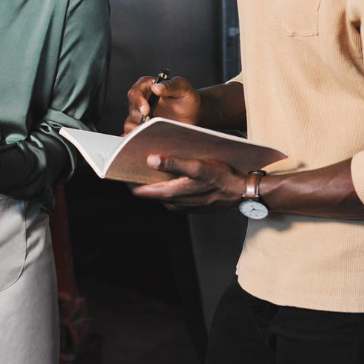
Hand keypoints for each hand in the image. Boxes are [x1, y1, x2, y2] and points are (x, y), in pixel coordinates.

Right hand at [123, 75, 201, 133]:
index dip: (138, 101)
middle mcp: (142, 100)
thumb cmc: (187, 98)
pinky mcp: (143, 127)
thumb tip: (155, 87)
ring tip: (152, 132)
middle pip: (132, 109)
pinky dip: (137, 137)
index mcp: (148, 86)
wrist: (193, 115)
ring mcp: (141, 114)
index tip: (146, 110)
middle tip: (151, 123)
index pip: (135, 92)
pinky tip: (146, 139)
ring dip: (138, 129)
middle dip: (139, 118)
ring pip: (130, 123)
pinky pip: (133, 133)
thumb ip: (171, 85)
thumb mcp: (183, 88)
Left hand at [129, 154, 245, 211]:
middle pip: (148, 190)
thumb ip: (174, 164)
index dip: (129, 177)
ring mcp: (180, 205)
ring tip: (152, 162)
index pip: (140, 189)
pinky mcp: (188, 204)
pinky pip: (170, 194)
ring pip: (160, 192)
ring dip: (155, 179)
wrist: (240, 193)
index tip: (123, 164)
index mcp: (171, 194)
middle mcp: (172, 203)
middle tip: (136, 158)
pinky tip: (171, 172)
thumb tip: (151, 160)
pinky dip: (167, 183)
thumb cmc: (222, 179)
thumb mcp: (198, 167)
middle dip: (141, 175)